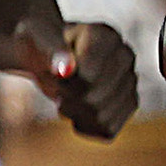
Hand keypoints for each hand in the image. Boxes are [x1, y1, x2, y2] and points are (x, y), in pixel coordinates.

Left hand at [0, 13, 133, 140]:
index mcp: (105, 36)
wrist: (46, 53)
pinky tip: (77, 109)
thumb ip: (51, 51)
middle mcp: (124, 56)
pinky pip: (107, 130)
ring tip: (66, 95)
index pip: (87, 78)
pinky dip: (84, 125)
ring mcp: (130, 81)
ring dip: (73, 112)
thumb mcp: (35, 38)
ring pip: (102, 118)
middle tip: (57, 85)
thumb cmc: (39, 42)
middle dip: (66, 97)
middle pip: (94, 100)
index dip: (62, 82)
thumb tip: (66, 71)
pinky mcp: (128, 104)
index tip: (54, 70)